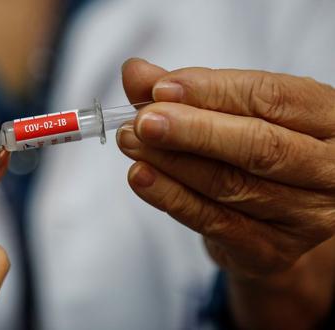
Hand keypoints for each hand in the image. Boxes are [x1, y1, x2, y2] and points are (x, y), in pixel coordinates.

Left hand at [118, 59, 334, 327]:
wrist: (277, 219)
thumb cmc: (256, 147)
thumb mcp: (235, 111)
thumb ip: (189, 91)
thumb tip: (136, 72)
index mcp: (327, 119)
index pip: (273, 97)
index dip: (214, 91)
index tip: (162, 88)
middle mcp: (327, 169)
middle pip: (258, 146)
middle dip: (193, 131)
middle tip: (144, 121)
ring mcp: (304, 216)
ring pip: (230, 185)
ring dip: (171, 162)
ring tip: (131, 142)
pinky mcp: (270, 250)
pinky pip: (214, 221)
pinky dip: (171, 197)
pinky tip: (141, 177)